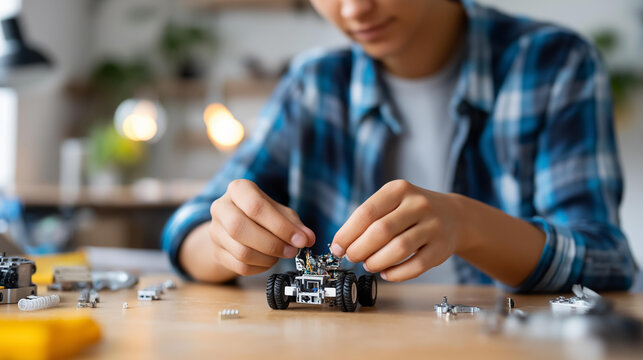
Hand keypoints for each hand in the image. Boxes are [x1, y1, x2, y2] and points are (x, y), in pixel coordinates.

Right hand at [209, 179, 314, 275]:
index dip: (280, 226)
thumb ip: (294, 224)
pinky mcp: (216, 251)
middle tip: (292, 251)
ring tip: (281, 255)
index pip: (256, 207)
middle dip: (272, 244)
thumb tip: (308, 238)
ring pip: (241, 251)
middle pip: (240, 228)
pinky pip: (239, 265)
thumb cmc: (261, 215)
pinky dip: (259, 267)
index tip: (300, 240)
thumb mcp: (279, 212)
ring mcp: (215, 230)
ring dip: (268, 258)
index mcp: (238, 189)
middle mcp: (221, 207)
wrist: (236, 226)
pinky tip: (269, 261)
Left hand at [330, 180, 463, 281]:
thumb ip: (368, 219)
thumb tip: (341, 244)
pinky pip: (416, 266)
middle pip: (381, 231)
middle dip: (360, 249)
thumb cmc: (411, 211)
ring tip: (368, 264)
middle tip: (352, 258)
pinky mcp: (442, 248)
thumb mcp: (391, 202)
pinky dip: (396, 274)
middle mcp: (418, 204)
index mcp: (399, 190)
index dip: (347, 233)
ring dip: (377, 262)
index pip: (367, 212)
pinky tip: (386, 273)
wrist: (453, 215)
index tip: (337, 247)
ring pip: (398, 249)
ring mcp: (433, 226)